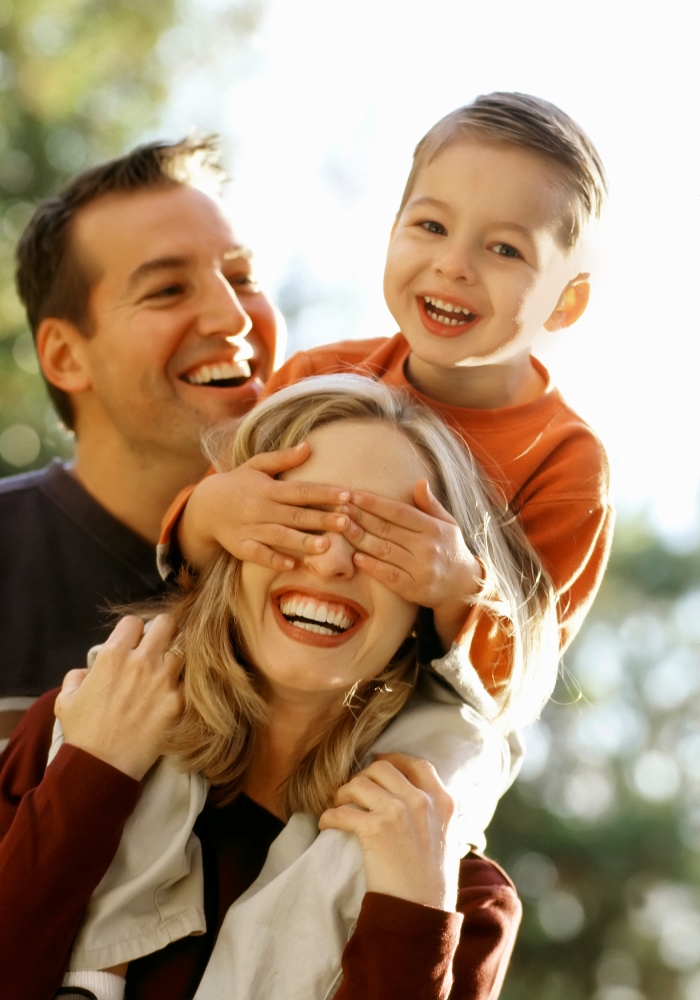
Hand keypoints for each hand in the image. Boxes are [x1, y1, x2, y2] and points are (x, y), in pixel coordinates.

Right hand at [55, 615, 183, 779]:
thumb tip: (87, 671)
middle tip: (161, 647)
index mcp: (113, 656)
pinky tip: (176, 695)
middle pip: (167, 623)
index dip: (134, 632)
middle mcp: (141, 662)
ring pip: (183, 650)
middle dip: (165, 632)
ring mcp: (163, 681)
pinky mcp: (178, 702)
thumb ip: (77, 676)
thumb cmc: (82, 734)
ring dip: (176, 659)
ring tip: (170, 673)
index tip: (135, 644)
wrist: (102, 767)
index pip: (134, 622)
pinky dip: (184, 686)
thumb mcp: (66, 699)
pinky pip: (189, 682)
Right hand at [178, 441, 350, 569]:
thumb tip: (309, 445)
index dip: (324, 493)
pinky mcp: (241, 547)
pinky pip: (258, 555)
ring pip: (280, 536)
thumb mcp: (257, 465)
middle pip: (295, 515)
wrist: (204, 506)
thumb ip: (283, 458)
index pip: (300, 490)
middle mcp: (261, 509)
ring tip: (326, 546)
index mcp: (268, 488)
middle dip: (321, 519)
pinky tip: (293, 565)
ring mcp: (250, 529)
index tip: (347, 495)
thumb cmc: (239, 483)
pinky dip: (274, 560)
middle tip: (347, 522)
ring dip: (303, 542)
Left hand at [319, 753, 459, 909]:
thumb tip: (410, 797)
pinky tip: (327, 823)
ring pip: (359, 783)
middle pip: (382, 767)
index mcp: (443, 802)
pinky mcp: (375, 829)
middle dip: (363, 776)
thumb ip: (432, 814)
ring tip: (338, 805)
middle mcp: (422, 801)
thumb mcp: (446, 839)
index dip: (394, 760)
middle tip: (353, 792)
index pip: (418, 764)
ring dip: (343, 793)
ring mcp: (398, 812)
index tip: (378, 763)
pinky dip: (329, 816)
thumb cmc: (432, 883)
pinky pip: (342, 810)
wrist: (422, 913)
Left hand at [343, 479, 482, 649]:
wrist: (463, 586)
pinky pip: (388, 575)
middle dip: (361, 517)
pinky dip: (371, 565)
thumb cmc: (450, 548)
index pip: (399, 512)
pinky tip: (355, 556)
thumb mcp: (447, 523)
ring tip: (342, 527)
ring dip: (360, 538)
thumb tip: (420, 481)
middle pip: (387, 530)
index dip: (375, 503)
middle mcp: (428, 547)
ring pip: (384, 551)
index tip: (355, 495)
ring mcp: (421, 569)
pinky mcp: (414, 589)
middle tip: (340, 508)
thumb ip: (431, 504)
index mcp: (434, 528)